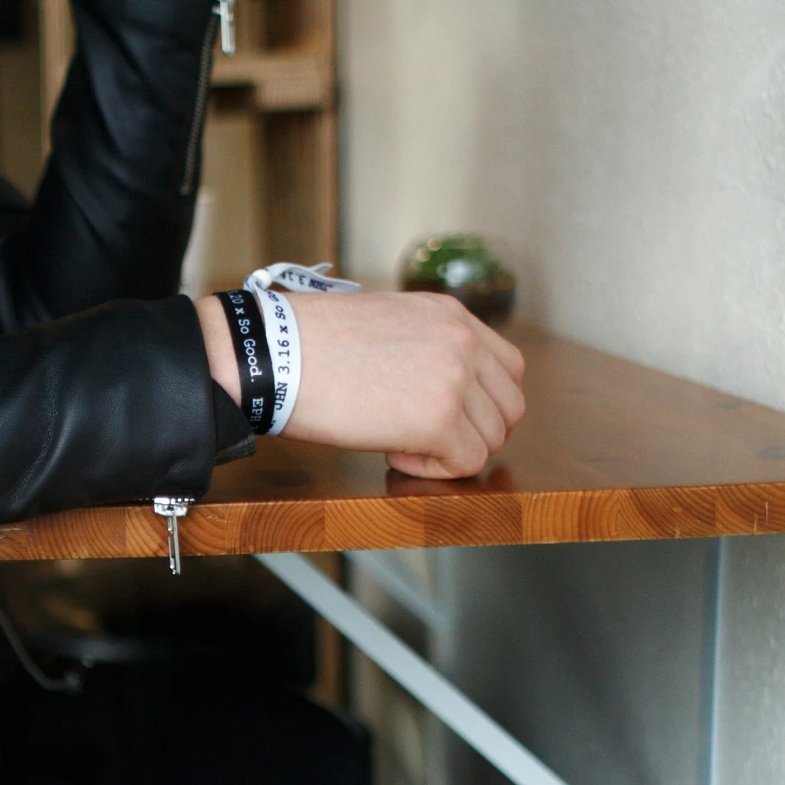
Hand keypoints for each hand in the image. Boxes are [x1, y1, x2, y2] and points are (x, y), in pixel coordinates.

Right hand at [198, 290, 527, 479]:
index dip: (482, 402)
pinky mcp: (438, 419)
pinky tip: (393, 451)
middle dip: (475, 432)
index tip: (447, 414)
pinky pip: (465, 463)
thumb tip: (437, 388)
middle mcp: (463, 341)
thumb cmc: (308, 344)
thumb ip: (427, 347)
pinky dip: (433, 469)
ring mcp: (455, 379)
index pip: (508, 367)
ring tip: (400, 440)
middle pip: (510, 407)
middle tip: (429, 439)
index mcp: (451, 315)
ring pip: (490, 439)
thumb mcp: (386, 323)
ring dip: (450, 450)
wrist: (274, 355)